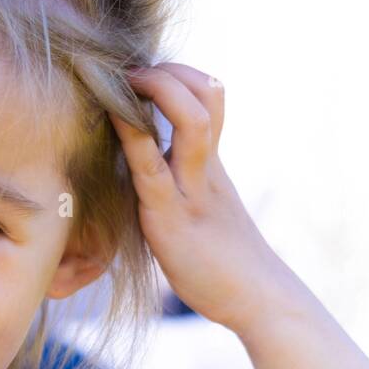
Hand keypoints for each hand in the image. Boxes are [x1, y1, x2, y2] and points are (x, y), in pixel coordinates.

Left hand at [109, 63, 300, 335]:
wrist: (257, 298)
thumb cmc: (224, 262)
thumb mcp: (204, 211)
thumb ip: (183, 186)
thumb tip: (148, 174)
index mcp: (211, 162)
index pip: (209, 97)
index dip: (180, 75)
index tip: (146, 71)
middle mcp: (205, 166)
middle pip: (205, 95)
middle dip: (168, 71)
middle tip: (131, 70)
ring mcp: (191, 189)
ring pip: (191, 121)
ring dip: (158, 90)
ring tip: (124, 80)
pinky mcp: (171, 218)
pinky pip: (152, 168)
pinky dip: (132, 136)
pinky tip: (111, 117)